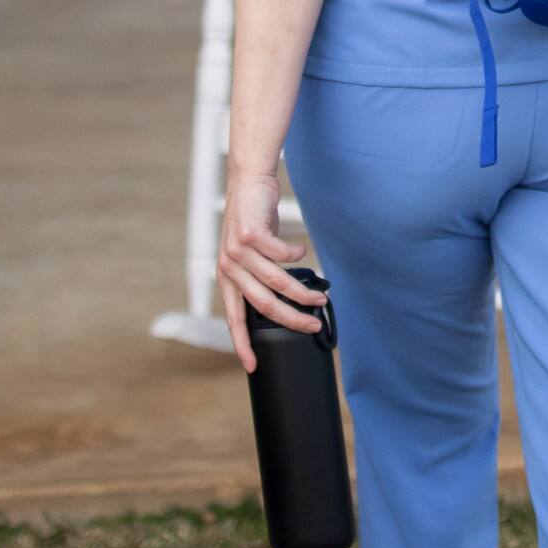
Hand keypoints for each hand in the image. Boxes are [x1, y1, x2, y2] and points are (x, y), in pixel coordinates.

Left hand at [216, 159, 322, 373]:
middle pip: (263, 305)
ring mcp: (237, 250)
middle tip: (313, 326)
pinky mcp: (250, 234)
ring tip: (320, 295)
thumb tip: (283, 302)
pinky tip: (303, 251)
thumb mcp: (250, 254)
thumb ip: (259, 277)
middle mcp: (228, 267)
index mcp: (227, 278)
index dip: (242, 344)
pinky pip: (281, 255)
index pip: (234, 318)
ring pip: (276, 282)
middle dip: (291, 319)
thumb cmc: (254, 221)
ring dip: (302, 292)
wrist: (248, 181)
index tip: (253, 367)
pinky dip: (297, 256)